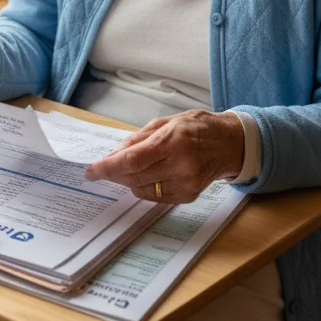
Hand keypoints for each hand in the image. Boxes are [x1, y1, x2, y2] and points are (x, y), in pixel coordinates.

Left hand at [83, 110, 244, 203]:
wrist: (229, 143)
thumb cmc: (197, 127)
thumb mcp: (166, 122)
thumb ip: (138, 139)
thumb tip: (113, 155)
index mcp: (173, 141)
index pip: (132, 160)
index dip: (108, 167)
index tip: (91, 171)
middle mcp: (181, 165)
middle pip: (134, 177)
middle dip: (115, 174)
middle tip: (104, 168)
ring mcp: (186, 184)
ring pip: (142, 190)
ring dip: (129, 181)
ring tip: (130, 168)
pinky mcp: (188, 196)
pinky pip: (155, 197)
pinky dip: (144, 188)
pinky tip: (147, 176)